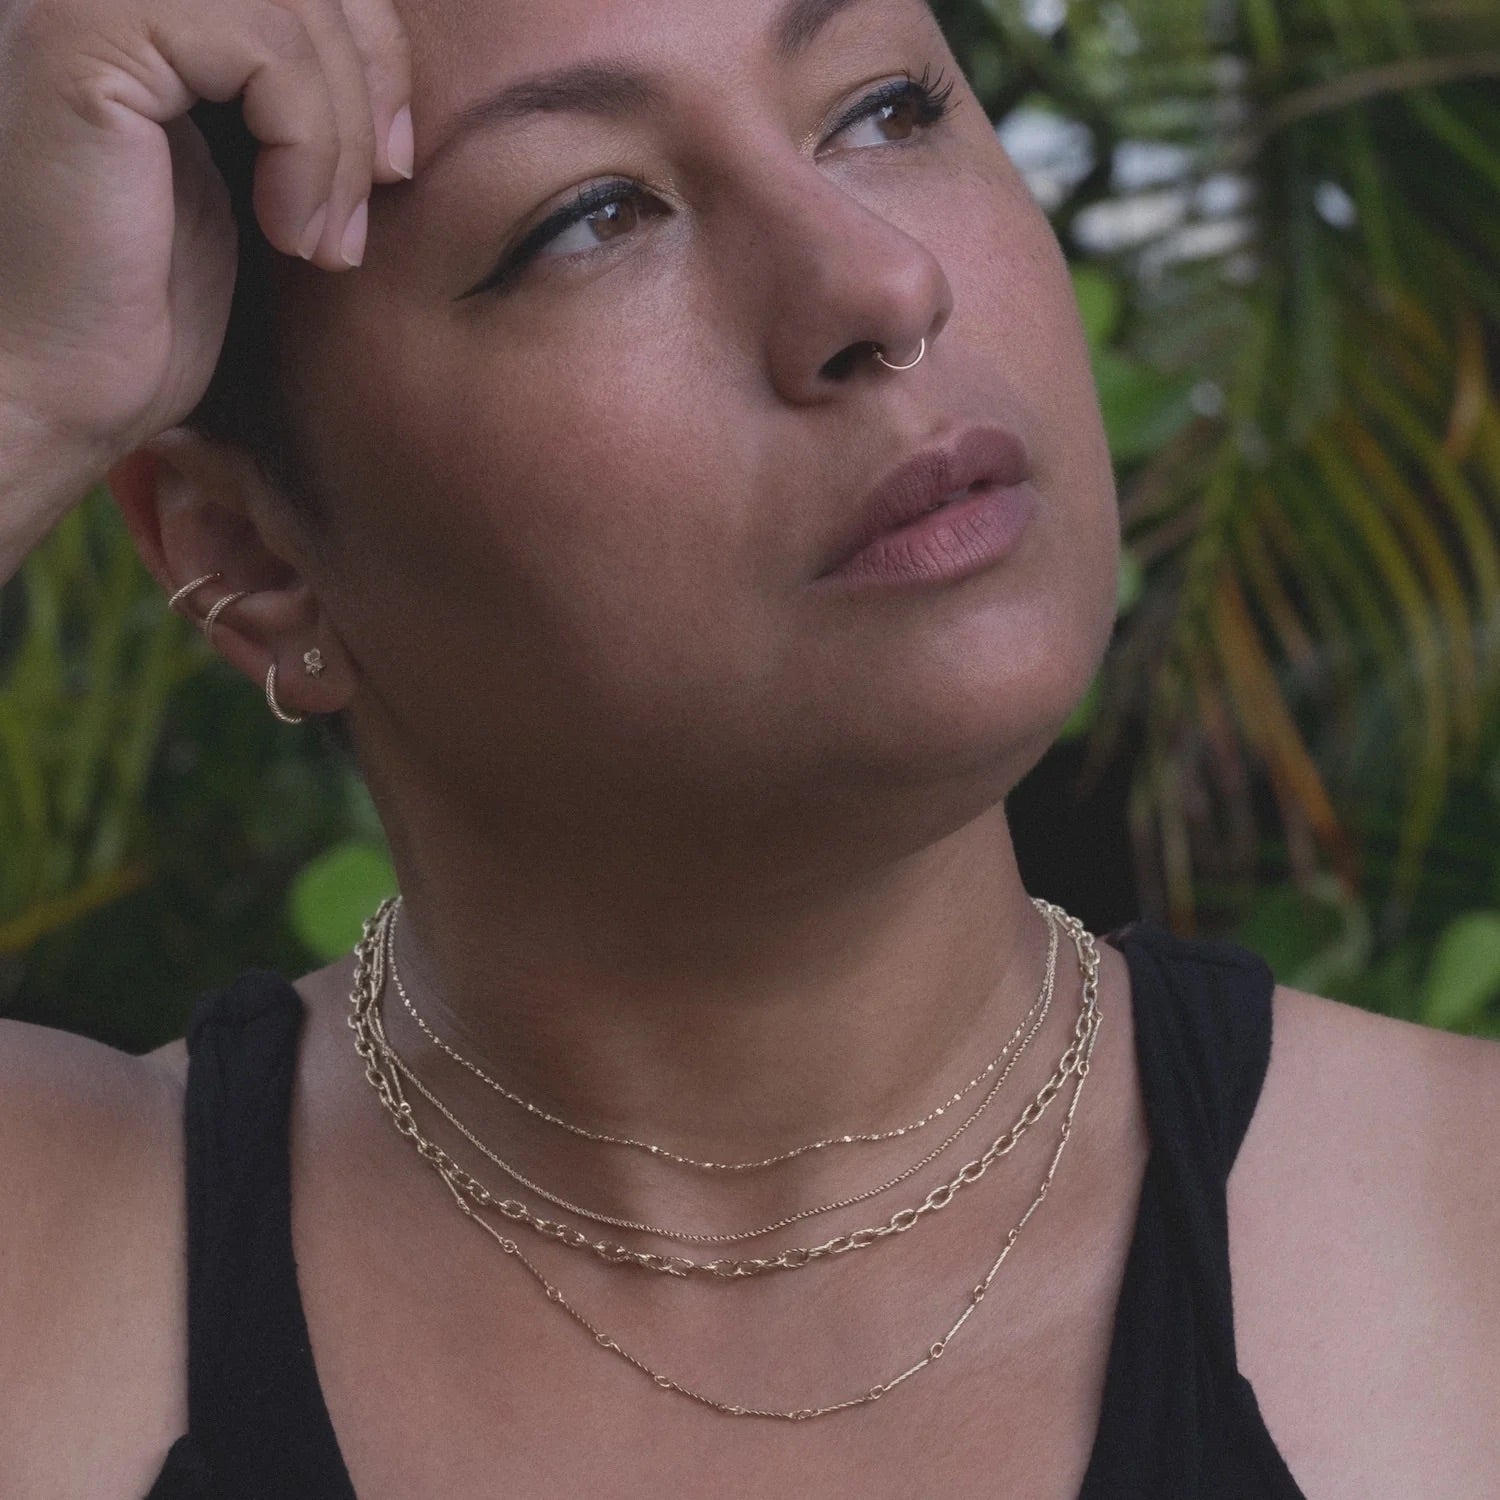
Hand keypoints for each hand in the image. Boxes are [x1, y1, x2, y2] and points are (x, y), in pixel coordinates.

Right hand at [0, 0, 412, 580]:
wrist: (60, 382)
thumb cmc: (151, 303)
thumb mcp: (253, 170)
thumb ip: (294, 96)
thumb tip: (390, 65)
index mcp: (151, 9)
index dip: (376, 52)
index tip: (395, 167)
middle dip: (373, 85)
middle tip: (376, 199)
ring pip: (294, 7)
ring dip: (342, 138)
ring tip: (322, 243)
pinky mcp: (85, 37)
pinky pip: (263, 42)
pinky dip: (308, 146)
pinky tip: (287, 234)